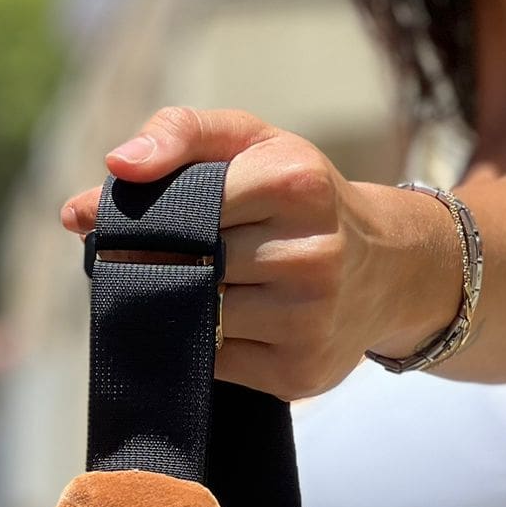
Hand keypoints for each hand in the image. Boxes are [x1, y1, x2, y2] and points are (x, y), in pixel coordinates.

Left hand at [60, 106, 462, 400]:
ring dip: (182, 307)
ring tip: (207, 287)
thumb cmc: (300, 201)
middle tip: (159, 259)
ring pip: (198, 317)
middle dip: (159, 265)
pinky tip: (233, 324)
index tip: (117, 228)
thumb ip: (181, 133)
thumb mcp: (254, 144)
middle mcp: (310, 253)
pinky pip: (215, 363)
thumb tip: (117, 166)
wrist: (389, 270)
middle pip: (188, 267)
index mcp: (296, 182)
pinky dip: (206, 345)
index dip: (143, 222)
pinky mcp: (298, 373)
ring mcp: (308, 320)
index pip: (183, 208)